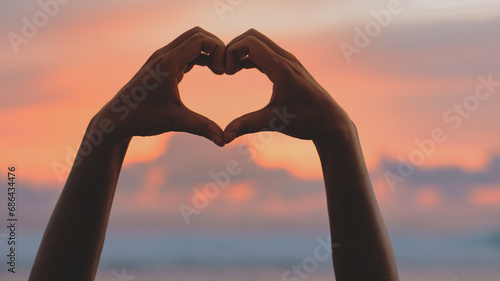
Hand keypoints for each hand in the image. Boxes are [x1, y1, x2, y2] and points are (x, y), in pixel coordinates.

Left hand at [94, 27, 225, 145]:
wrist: (117, 118)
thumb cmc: (142, 119)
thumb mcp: (175, 122)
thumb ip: (202, 128)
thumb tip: (224, 140)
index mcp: (167, 63)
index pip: (200, 40)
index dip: (218, 50)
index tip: (224, 72)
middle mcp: (164, 55)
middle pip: (197, 34)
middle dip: (216, 47)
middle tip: (224, 69)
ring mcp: (162, 58)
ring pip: (192, 39)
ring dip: (209, 50)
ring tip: (219, 71)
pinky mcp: (162, 64)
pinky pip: (186, 49)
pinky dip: (201, 55)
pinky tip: (210, 70)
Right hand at [223, 29, 352, 143]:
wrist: (330, 122)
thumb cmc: (306, 121)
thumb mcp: (274, 122)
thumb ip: (247, 125)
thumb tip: (224, 137)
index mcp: (282, 68)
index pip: (250, 43)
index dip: (231, 52)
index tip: (225, 73)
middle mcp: (286, 59)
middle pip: (252, 36)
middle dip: (233, 48)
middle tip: (225, 69)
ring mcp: (288, 61)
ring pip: (258, 42)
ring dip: (241, 52)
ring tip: (230, 71)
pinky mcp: (288, 66)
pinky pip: (264, 52)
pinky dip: (249, 57)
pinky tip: (239, 71)